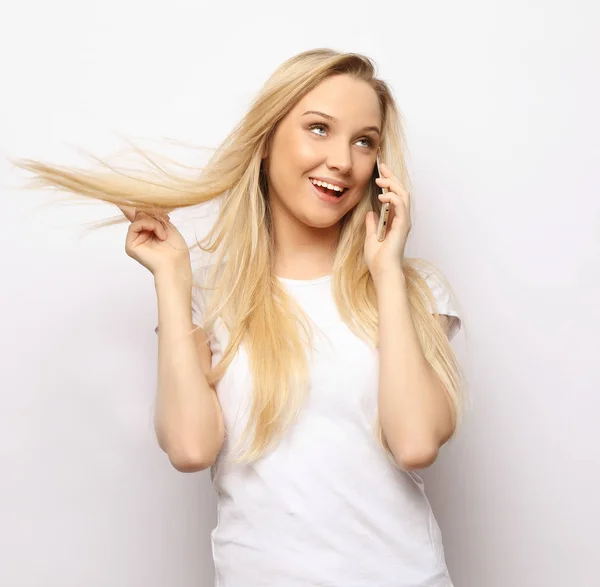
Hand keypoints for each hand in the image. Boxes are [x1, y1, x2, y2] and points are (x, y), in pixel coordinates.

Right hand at [118, 205, 190, 276]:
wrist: (177, 263)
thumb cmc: (176, 248)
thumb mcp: (166, 225)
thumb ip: (152, 216)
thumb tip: (138, 205)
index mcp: (147, 231)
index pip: (140, 214)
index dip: (137, 203)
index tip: (132, 191)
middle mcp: (139, 235)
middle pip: (140, 213)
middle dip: (154, 214)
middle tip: (166, 220)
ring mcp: (134, 240)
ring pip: (138, 218)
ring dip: (155, 222)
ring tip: (164, 234)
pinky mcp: (130, 245)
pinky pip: (135, 225)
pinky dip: (149, 226)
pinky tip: (160, 235)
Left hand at [364, 162, 411, 282]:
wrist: (383, 271)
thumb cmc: (378, 260)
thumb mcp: (371, 238)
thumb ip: (372, 225)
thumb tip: (370, 213)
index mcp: (395, 221)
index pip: (395, 196)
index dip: (389, 182)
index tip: (380, 172)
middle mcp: (401, 219)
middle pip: (401, 192)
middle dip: (392, 177)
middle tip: (382, 167)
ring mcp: (403, 222)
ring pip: (403, 195)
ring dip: (392, 185)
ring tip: (381, 180)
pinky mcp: (402, 225)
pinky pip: (401, 206)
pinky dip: (392, 198)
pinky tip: (382, 195)